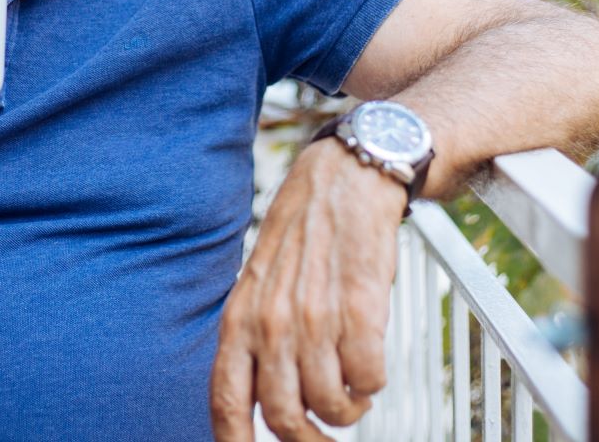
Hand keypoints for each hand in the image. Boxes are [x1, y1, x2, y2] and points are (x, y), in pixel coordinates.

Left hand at [211, 138, 407, 440]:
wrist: (344, 182)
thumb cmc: (302, 234)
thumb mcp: (257, 285)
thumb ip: (253, 339)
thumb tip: (257, 400)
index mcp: (240, 319)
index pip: (227, 403)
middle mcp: (273, 324)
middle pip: (284, 418)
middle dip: (310, 440)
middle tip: (326, 434)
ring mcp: (316, 317)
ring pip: (330, 404)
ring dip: (347, 409)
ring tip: (353, 391)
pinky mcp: (361, 309)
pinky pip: (368, 378)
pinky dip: (372, 383)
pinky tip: (370, 367)